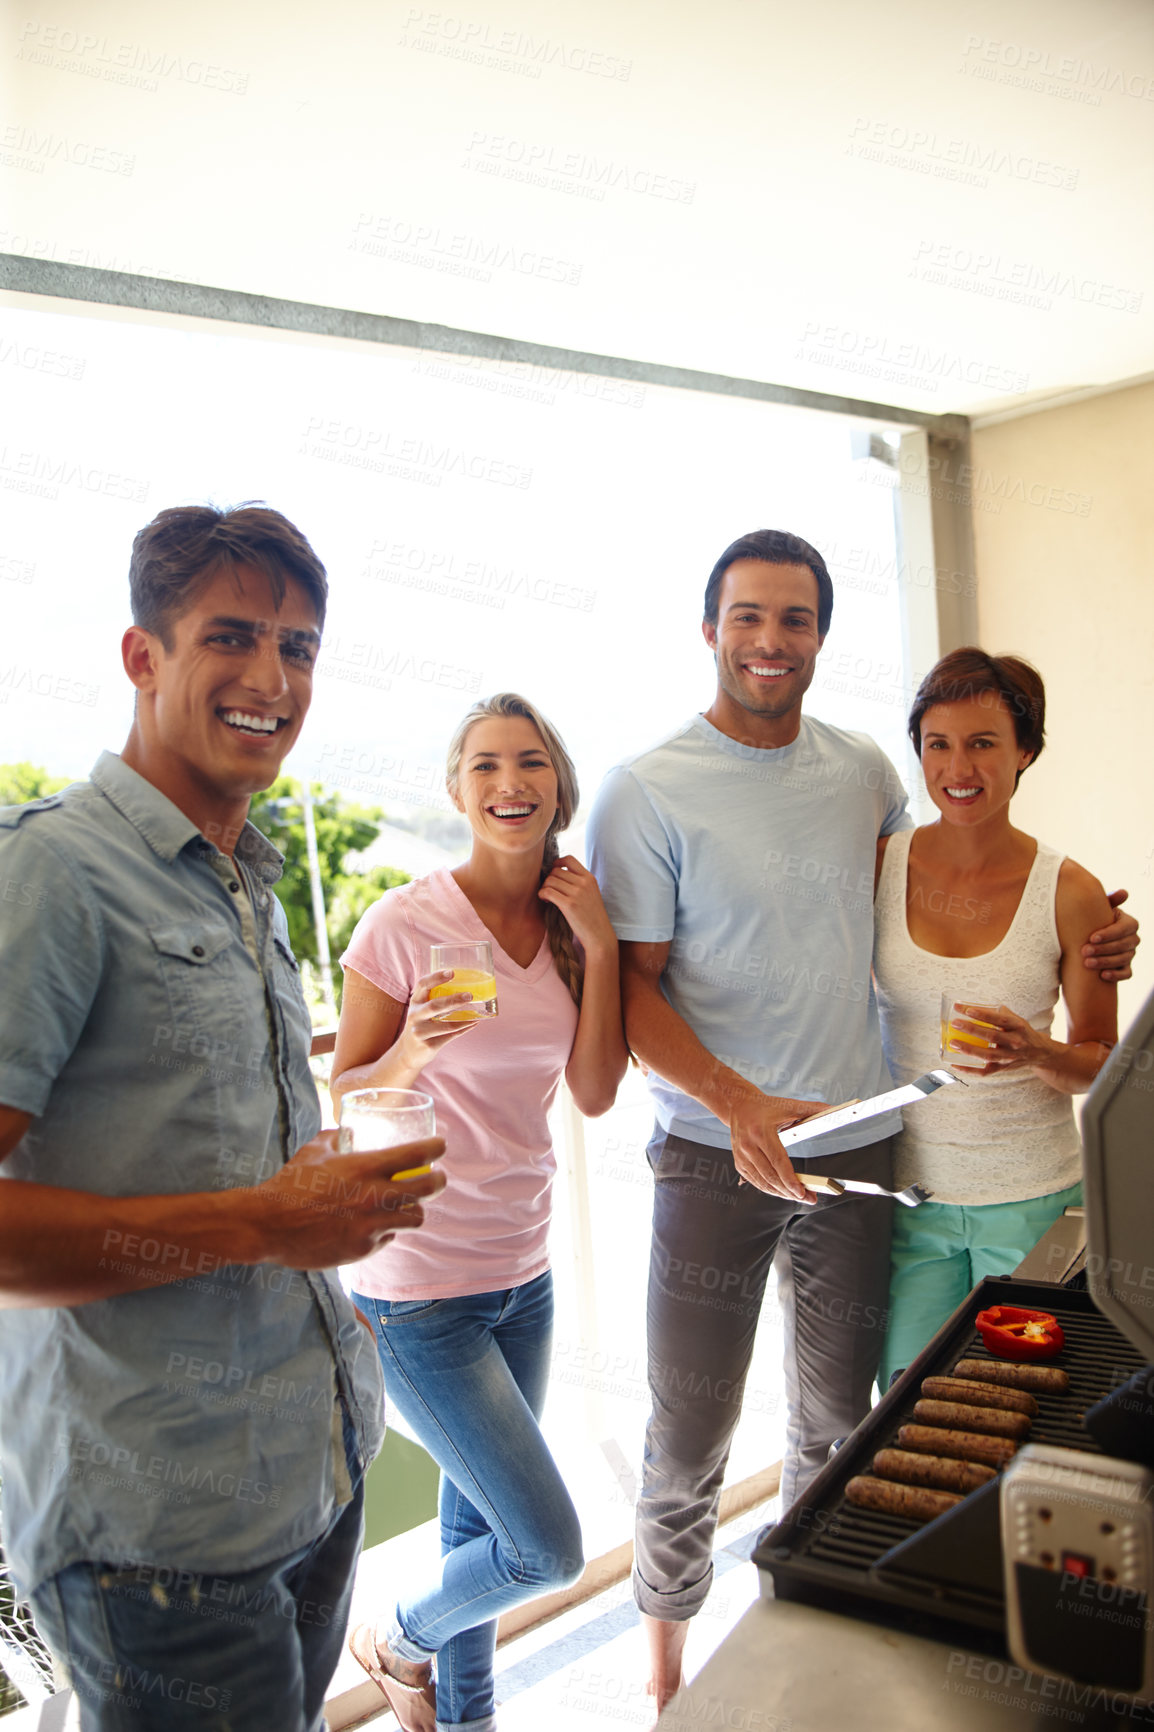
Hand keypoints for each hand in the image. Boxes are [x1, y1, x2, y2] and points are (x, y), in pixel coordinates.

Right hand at [247, 1129, 445, 1268]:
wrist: (269, 1226)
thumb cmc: (290, 1184)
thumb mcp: (315, 1149)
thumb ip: (338, 1138)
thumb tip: (350, 1133)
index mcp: (366, 1167)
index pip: (417, 1155)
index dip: (436, 1148)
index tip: (441, 1145)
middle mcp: (376, 1196)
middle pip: (430, 1188)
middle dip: (439, 1181)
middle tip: (437, 1178)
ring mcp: (372, 1225)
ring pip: (416, 1218)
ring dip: (414, 1210)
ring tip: (406, 1206)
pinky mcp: (364, 1249)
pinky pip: (388, 1238)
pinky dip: (385, 1231)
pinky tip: (371, 1226)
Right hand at [394, 970, 478, 1073]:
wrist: (408, 1052)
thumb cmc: (421, 1024)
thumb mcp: (422, 1009)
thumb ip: (435, 998)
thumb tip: (465, 985)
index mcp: (415, 1002)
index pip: (422, 985)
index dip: (436, 977)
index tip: (451, 972)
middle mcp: (415, 1016)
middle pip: (434, 1006)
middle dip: (453, 1000)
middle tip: (469, 996)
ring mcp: (420, 1032)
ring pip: (446, 1025)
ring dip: (464, 1019)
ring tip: (477, 1013)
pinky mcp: (429, 1045)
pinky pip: (450, 1036)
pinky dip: (464, 1028)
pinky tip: (473, 1023)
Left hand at [538, 856, 617, 953]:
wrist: (599, 935)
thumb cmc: (592, 916)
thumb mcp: (591, 893)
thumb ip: (579, 882)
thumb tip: (558, 872)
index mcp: (590, 878)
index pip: (569, 859)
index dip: (557, 863)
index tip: (553, 872)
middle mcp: (584, 883)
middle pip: (556, 871)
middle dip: (549, 879)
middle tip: (549, 890)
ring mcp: (577, 893)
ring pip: (550, 880)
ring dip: (545, 887)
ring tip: (548, 897)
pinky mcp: (569, 905)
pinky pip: (548, 892)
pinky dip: (542, 895)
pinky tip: (546, 901)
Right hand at [727, 1093, 823, 1200]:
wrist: (738, 1106)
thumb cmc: (764, 1106)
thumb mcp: (788, 1105)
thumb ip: (812, 1109)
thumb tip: (832, 1109)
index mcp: (760, 1132)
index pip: (777, 1161)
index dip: (790, 1179)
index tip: (802, 1192)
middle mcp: (748, 1145)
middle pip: (771, 1176)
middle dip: (790, 1191)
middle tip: (807, 1198)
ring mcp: (741, 1156)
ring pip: (763, 1183)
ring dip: (782, 1193)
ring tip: (798, 1197)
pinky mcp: (739, 1163)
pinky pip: (756, 1182)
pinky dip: (770, 1189)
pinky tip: (782, 1191)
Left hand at [947, 1003, 1054, 1075]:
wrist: (1038, 1052)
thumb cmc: (1021, 1031)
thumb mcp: (1013, 1018)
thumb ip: (994, 1012)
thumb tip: (967, 1006)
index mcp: (1017, 1026)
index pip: (999, 1019)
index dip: (983, 1014)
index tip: (967, 1010)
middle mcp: (1015, 1042)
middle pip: (992, 1036)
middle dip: (972, 1030)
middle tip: (955, 1023)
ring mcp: (1009, 1057)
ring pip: (988, 1055)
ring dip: (970, 1050)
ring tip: (953, 1043)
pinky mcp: (1003, 1068)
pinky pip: (985, 1071)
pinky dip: (970, 1070)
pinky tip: (956, 1065)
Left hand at [1082, 889, 1139, 981]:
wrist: (1085, 939)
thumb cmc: (1092, 920)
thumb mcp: (1098, 910)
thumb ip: (1109, 901)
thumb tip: (1124, 892)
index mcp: (1128, 923)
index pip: (1124, 928)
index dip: (1109, 934)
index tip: (1092, 937)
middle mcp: (1133, 939)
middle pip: (1123, 945)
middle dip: (1103, 949)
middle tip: (1084, 951)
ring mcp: (1130, 954)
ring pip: (1123, 959)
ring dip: (1105, 962)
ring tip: (1087, 963)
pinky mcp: (1126, 968)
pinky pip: (1127, 974)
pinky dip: (1116, 975)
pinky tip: (1102, 975)